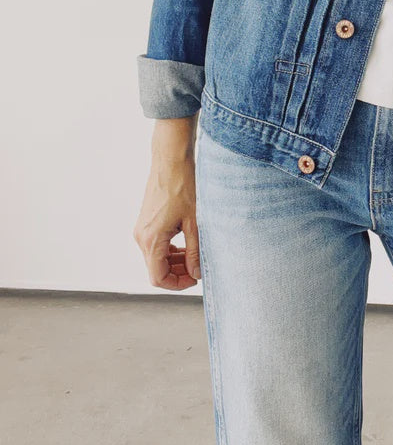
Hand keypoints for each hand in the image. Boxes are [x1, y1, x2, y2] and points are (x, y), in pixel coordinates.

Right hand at [133, 116, 199, 289]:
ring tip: (195, 257)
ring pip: (156, 257)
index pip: (158, 278)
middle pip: (156, 269)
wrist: (171, 160)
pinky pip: (156, 244)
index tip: (195, 280)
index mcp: (152, 240)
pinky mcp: (146, 222)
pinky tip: (187, 244)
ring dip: (174, 262)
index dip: (177, 284)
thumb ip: (195, 252)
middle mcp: (141, 237)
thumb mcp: (195, 223)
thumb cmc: (183, 186)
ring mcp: (142, 229)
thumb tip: (196, 273)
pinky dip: (170, 250)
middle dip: (178, 273)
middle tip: (198, 269)